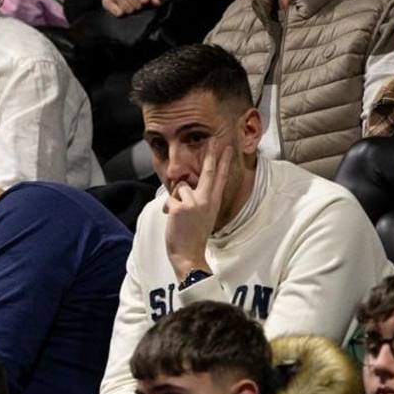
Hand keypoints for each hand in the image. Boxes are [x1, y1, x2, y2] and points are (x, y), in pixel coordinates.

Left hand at [163, 138, 232, 280]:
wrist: (189, 254)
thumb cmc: (193, 236)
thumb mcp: (203, 215)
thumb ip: (198, 199)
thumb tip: (183, 187)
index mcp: (213, 202)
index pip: (220, 177)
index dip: (223, 161)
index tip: (226, 147)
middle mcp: (206, 200)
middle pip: (207, 171)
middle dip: (210, 154)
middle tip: (213, 139)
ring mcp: (193, 203)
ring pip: (180, 187)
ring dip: (176, 199)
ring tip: (179, 215)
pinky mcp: (179, 207)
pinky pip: (169, 199)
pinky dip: (166, 208)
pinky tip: (171, 219)